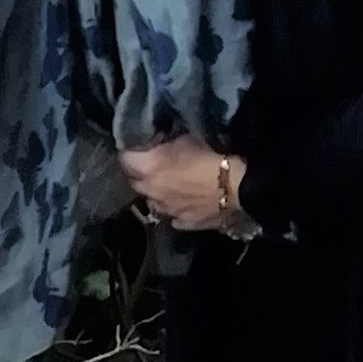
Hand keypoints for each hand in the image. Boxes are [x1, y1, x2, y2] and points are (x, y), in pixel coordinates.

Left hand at [119, 137, 247, 232]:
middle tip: (152, 163)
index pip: (125, 158)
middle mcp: (151, 192)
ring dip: (156, 192)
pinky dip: (174, 209)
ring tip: (169, 184)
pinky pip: (172, 216)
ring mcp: (166, 211)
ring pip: (152, 201)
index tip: (138, 146)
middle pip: (134, 181)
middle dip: (139, 172)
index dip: (130, 150)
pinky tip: (183, 202)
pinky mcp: (183, 223)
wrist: (238, 187)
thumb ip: (164, 143)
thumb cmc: (210, 156)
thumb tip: (156, 143)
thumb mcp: (184, 139)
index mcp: (148, 169)